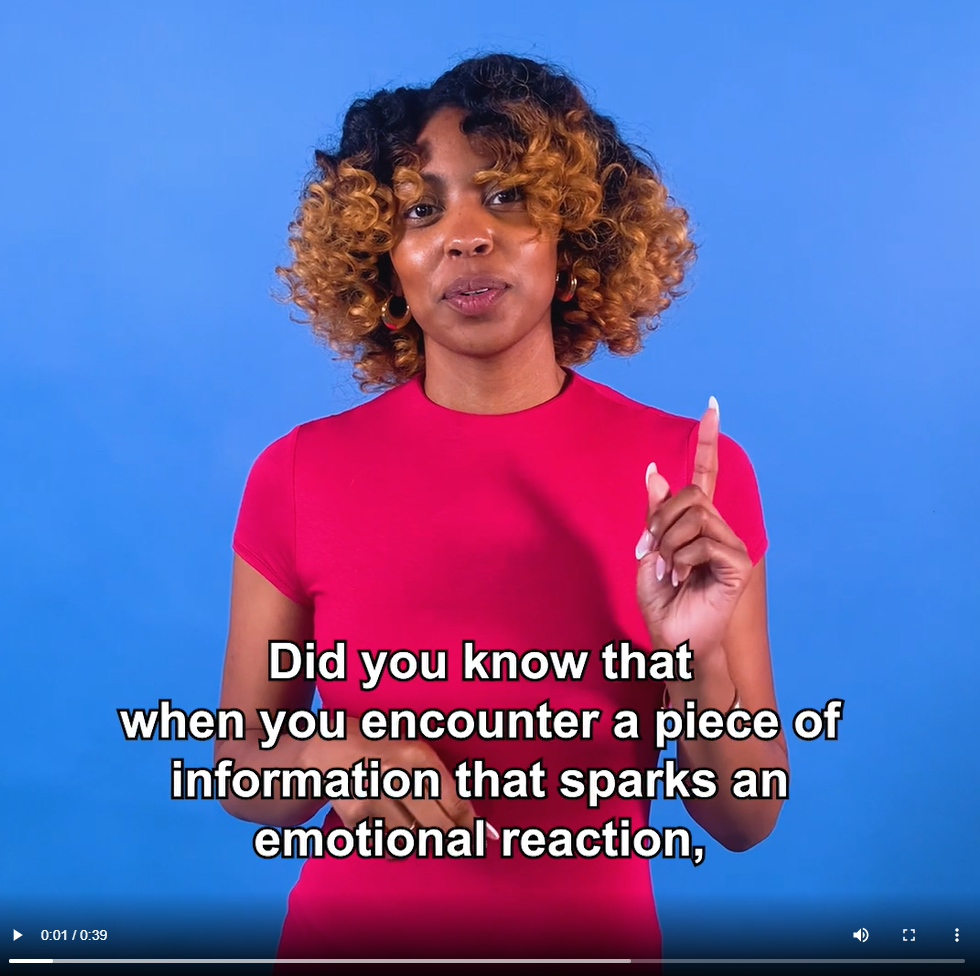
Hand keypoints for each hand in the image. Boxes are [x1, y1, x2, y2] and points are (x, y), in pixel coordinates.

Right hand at [317, 718, 478, 846]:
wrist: (328, 750)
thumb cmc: (381, 750)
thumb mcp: (413, 751)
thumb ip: (439, 780)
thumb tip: (472, 817)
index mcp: (418, 755)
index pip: (455, 800)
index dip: (471, 825)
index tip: (481, 837)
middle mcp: (397, 774)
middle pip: (438, 825)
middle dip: (451, 838)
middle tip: (455, 842)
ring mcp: (375, 796)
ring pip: (412, 839)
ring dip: (417, 840)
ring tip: (413, 826)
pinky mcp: (355, 815)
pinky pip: (385, 844)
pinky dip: (391, 843)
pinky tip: (386, 825)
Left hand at [635, 397, 751, 658]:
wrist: (673, 639)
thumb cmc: (662, 600)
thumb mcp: (649, 549)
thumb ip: (654, 512)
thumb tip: (654, 469)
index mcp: (697, 522)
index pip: (706, 473)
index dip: (707, 440)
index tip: (711, 406)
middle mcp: (718, 527)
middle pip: (687, 495)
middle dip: (658, 520)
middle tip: (649, 551)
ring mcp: (731, 545)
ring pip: (694, 515)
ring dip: (668, 543)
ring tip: (669, 570)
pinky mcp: (738, 564)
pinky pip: (703, 542)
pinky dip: (682, 560)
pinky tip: (683, 580)